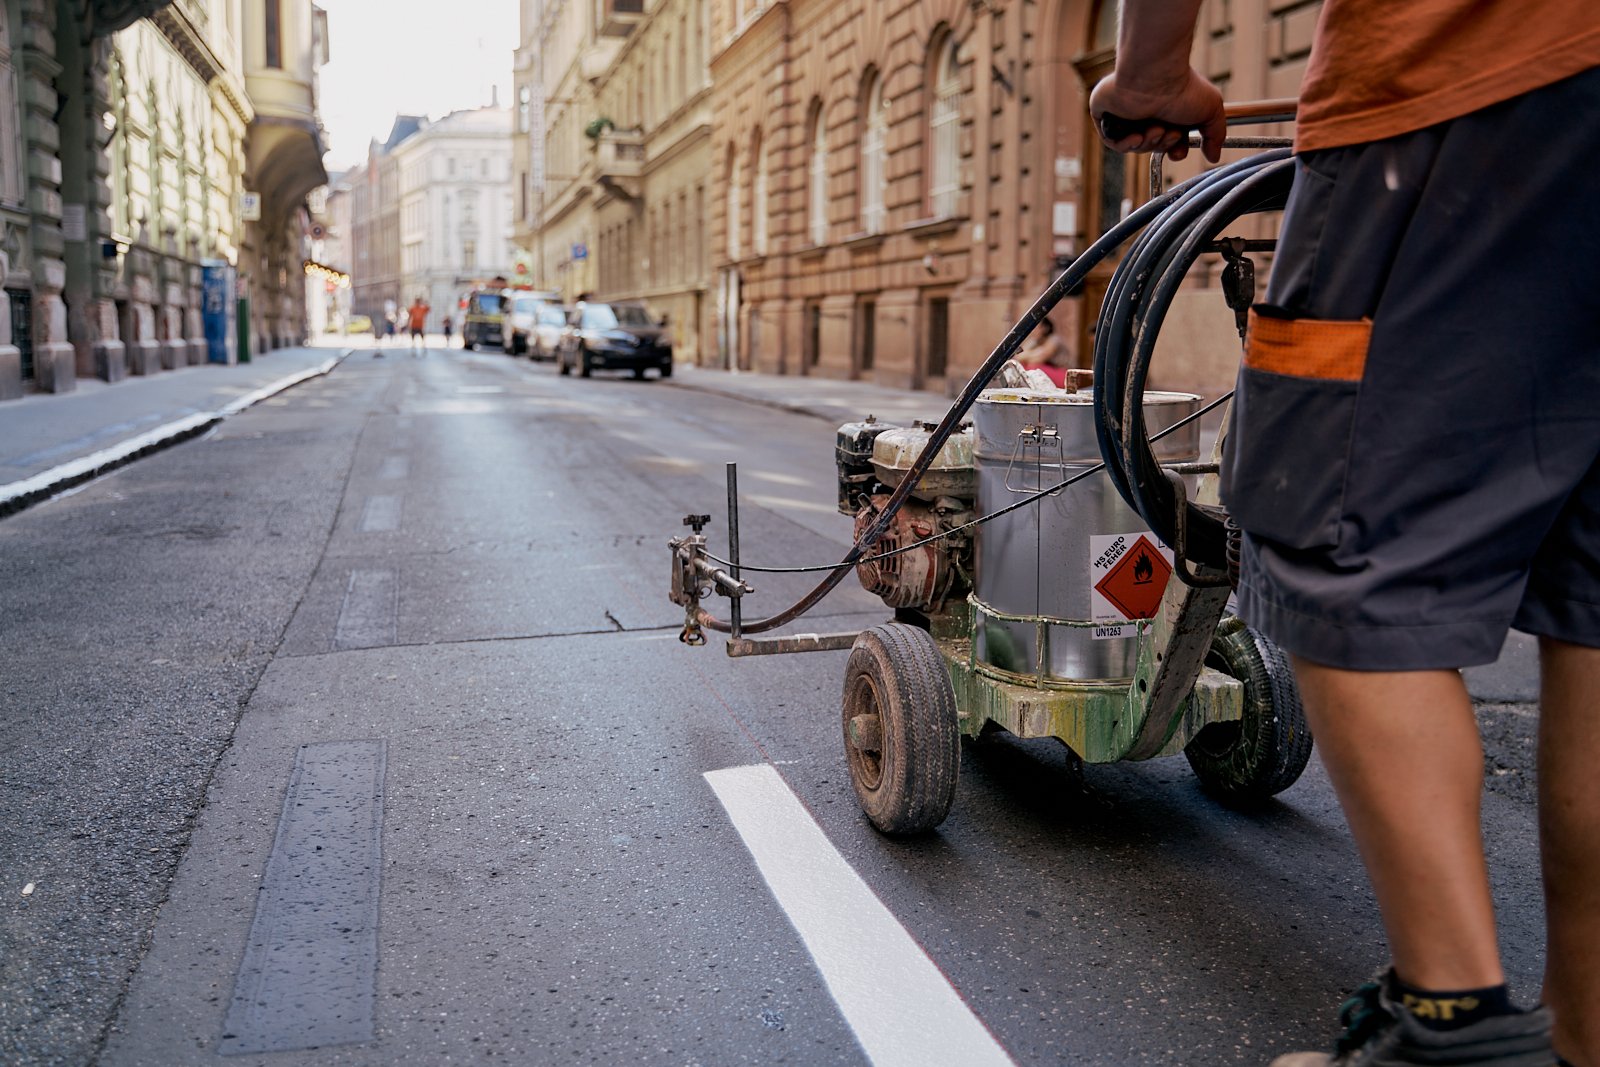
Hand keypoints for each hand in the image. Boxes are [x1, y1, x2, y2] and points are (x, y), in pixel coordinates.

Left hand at [1090, 67, 1224, 162]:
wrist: (1155, 75)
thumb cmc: (1183, 87)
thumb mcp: (1211, 109)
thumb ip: (1215, 134)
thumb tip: (1214, 157)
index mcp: (1168, 110)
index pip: (1169, 142)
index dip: (1174, 152)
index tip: (1178, 152)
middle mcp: (1147, 111)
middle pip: (1153, 146)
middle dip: (1162, 145)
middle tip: (1168, 131)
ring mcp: (1126, 113)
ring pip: (1134, 145)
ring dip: (1146, 143)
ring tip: (1154, 127)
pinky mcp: (1105, 113)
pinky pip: (1112, 141)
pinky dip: (1124, 144)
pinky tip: (1135, 136)